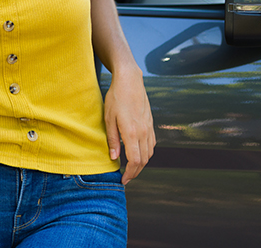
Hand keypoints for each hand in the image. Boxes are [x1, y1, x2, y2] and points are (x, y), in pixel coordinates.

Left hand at [104, 67, 154, 184]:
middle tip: (126, 178)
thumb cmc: (116, 98)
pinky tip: (139, 154)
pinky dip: (146, 153)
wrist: (130, 81)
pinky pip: (152, 144)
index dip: (130, 174)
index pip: (135, 161)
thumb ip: (112, 140)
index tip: (123, 180)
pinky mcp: (150, 123)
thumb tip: (114, 158)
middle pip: (144, 160)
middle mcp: (144, 132)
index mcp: (132, 133)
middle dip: (136, 172)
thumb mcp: (108, 119)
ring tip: (131, 168)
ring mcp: (149, 128)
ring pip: (149, 153)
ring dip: (142, 164)